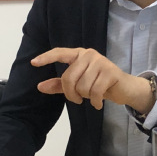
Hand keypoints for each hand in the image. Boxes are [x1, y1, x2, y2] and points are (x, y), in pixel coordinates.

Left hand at [31, 47, 152, 112]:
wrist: (123, 88)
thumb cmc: (98, 84)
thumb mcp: (77, 84)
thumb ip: (59, 85)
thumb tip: (39, 86)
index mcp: (79, 55)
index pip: (60, 53)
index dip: (47, 57)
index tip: (33, 63)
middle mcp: (89, 54)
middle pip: (69, 77)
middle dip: (72, 94)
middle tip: (79, 99)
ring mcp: (100, 62)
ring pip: (82, 86)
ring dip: (86, 97)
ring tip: (93, 97)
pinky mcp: (110, 72)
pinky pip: (95, 92)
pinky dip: (95, 101)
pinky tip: (98, 103)